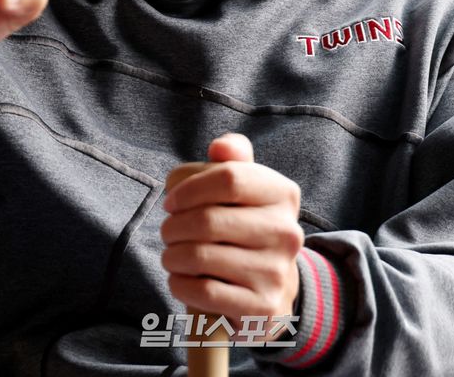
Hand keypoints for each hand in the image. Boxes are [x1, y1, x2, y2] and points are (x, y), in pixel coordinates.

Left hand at [161, 134, 303, 334]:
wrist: (275, 288)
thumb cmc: (246, 226)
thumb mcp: (247, 187)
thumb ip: (232, 158)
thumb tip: (220, 147)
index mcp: (283, 194)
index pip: (229, 178)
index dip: (189, 188)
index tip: (170, 201)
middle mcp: (286, 232)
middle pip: (208, 219)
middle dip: (173, 226)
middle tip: (167, 231)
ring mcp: (276, 272)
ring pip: (201, 256)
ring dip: (172, 255)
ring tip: (171, 255)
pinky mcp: (261, 308)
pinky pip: (204, 292)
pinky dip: (180, 284)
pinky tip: (179, 279)